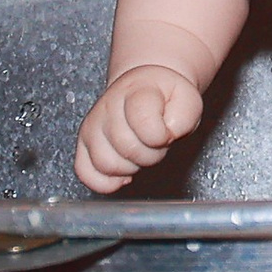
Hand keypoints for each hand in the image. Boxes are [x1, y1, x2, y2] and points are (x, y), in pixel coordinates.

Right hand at [74, 63, 202, 191]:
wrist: (148, 89)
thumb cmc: (167, 98)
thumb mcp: (188, 100)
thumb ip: (183, 119)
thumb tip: (164, 138)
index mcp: (135, 90)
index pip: (143, 122)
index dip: (162, 136)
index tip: (167, 132)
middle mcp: (107, 105)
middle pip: (127, 149)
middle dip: (151, 153)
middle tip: (157, 142)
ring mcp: (92, 126)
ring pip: (107, 165)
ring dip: (131, 167)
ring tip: (141, 151)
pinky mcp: (83, 145)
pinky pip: (85, 173)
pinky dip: (106, 182)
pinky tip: (124, 173)